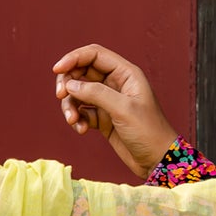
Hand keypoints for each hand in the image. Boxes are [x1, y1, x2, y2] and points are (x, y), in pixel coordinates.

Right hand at [53, 44, 179, 178]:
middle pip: (82, 72)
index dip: (73, 58)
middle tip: (60, 97)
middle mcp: (116, 83)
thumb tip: (71, 84)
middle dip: (68, 83)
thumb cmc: (149, 132)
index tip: (57, 70)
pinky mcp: (103, 119)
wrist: (158, 160)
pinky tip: (82, 130)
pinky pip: (83, 112)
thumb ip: (96, 93)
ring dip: (70, 105)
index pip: (94, 55)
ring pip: (79, 93)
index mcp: (125, 73)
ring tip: (73, 121)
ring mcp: (109, 101)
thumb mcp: (123, 110)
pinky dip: (78, 120)